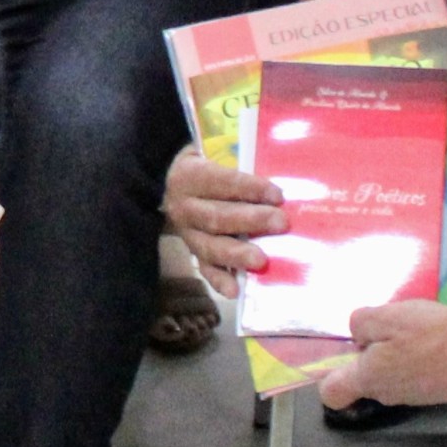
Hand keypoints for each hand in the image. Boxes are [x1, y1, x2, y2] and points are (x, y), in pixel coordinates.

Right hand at [162, 152, 286, 300]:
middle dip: (250, 220)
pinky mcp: (192, 252)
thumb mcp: (212, 155)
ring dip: (237, 254)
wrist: (166, 184)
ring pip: (210, 246)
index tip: (277, 195)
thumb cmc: (203, 168)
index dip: (249, 188)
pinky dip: (219, 280)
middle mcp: (184, 207)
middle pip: (217, 216)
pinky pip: (204, 268)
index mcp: (189, 176)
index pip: (221, 181)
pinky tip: (235, 290)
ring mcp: (187, 233)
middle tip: (280, 223)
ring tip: (261, 260)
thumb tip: (275, 181)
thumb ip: (237, 164)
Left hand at [323, 297, 446, 413]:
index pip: (332, 393)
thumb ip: (360, 324)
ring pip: (389, 371)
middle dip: (370, 350)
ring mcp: (410, 395)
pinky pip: (412, 371)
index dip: (330, 373)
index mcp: (367, 379)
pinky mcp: (432, 391)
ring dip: (396, 350)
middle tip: (390, 325)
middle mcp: (385, 394)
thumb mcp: (388, 317)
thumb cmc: (432, 337)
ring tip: (415, 328)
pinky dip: (418, 355)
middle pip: (363, 375)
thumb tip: (358, 337)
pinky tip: (433, 338)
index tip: (345, 350)